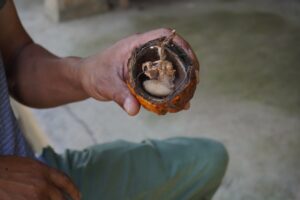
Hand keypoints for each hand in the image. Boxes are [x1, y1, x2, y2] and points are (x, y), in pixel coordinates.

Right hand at [0, 156, 80, 199]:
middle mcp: (42, 185)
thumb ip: (42, 173)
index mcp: (43, 171)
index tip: (78, 197)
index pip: (65, 181)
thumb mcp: (27, 165)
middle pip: (60, 199)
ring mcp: (33, 198)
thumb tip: (52, 182)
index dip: (74, 190)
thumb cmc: (4, 168)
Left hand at [79, 28, 197, 115]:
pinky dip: (172, 85)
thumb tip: (134, 110)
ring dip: (181, 75)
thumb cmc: (94, 75)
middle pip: (172, 50)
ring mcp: (145, 61)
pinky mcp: (145, 72)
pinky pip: (163, 75)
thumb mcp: (106, 85)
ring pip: (170, 63)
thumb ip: (120, 96)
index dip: (181, 44)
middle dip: (186, 63)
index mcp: (136, 45)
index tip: (191, 60)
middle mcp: (143, 50)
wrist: (86, 78)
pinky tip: (177, 100)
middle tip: (195, 80)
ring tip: (190, 92)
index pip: (163, 35)